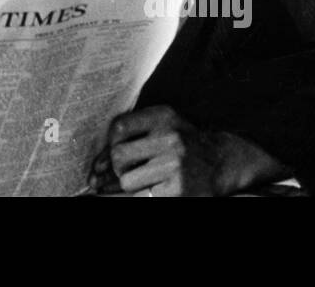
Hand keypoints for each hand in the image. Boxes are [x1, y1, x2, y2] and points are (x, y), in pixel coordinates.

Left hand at [88, 105, 285, 196]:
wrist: (220, 162)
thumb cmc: (180, 143)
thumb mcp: (160, 126)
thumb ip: (129, 137)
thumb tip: (95, 170)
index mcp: (163, 116)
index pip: (119, 126)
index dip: (110, 143)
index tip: (115, 152)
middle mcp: (170, 138)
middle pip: (118, 155)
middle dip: (117, 167)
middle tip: (128, 169)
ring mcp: (175, 165)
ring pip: (127, 180)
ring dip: (130, 184)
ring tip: (144, 179)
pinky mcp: (178, 189)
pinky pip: (140, 197)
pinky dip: (140, 195)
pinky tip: (151, 189)